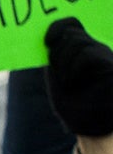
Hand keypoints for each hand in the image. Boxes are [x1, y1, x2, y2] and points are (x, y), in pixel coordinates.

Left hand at [46, 16, 112, 138]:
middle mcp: (95, 49)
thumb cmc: (77, 107)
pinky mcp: (110, 64)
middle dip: (57, 53)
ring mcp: (105, 55)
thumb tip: (51, 38)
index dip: (57, 27)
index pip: (71, 25)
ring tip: (71, 83)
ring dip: (65, 64)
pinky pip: (86, 56)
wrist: (95, 127)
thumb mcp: (59, 81)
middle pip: (70, 33)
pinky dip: (74, 70)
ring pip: (76, 43)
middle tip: (62, 76)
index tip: (46, 40)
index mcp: (82, 51)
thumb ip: (56, 60)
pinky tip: (76, 83)